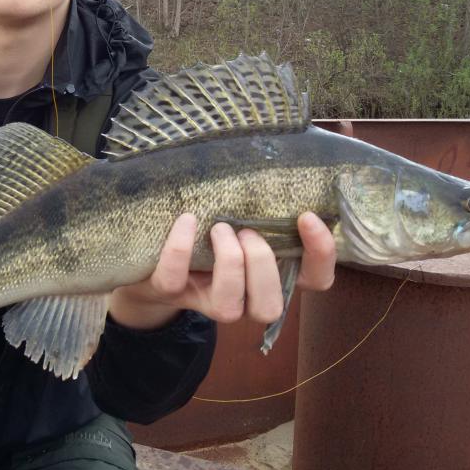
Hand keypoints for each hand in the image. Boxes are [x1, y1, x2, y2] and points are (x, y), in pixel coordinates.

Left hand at [108, 212, 335, 329]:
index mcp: (269, 277)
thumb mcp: (241, 217)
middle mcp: (243, 298)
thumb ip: (262, 206)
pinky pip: (174, 280)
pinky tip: (187, 220)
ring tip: (219, 228)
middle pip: (271, 306)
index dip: (320, 255)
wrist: (150, 259)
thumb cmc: (208, 233)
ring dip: (229, 263)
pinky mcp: (167, 291)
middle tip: (246, 230)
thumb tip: (280, 161)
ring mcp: (204, 299)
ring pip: (230, 307)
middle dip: (262, 264)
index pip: (315, 282)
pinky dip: (180, 249)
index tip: (307, 216)